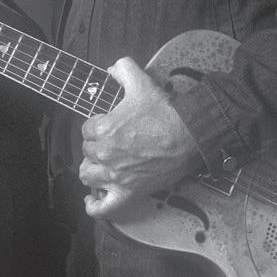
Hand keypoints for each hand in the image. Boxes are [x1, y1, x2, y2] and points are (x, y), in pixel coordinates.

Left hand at [80, 57, 201, 218]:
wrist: (189, 136)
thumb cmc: (166, 112)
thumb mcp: (142, 82)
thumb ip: (123, 69)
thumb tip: (112, 68)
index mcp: (104, 129)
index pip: (86, 129)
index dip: (96, 126)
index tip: (108, 125)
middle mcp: (106, 154)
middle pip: (87, 152)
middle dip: (96, 146)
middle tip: (112, 142)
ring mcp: (116, 176)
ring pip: (88, 176)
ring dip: (93, 169)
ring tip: (102, 164)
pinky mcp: (129, 192)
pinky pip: (103, 207)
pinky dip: (94, 206)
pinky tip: (91, 200)